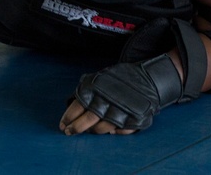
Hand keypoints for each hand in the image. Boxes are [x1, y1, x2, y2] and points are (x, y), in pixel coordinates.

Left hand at [60, 55, 184, 135]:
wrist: (147, 78)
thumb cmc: (120, 79)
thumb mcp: (100, 78)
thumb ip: (87, 90)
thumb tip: (70, 105)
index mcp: (97, 89)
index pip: (77, 106)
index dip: (68, 118)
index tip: (63, 125)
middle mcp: (108, 101)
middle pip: (87, 120)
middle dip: (76, 128)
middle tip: (69, 133)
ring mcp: (122, 112)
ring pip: (103, 129)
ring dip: (94, 131)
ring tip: (89, 130)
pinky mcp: (134, 120)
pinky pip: (120, 132)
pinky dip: (115, 132)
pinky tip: (110, 131)